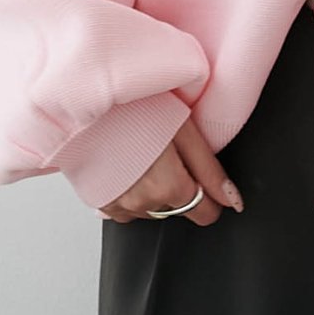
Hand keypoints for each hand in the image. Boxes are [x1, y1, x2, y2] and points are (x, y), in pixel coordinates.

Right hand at [98, 116, 243, 224]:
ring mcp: (118, 205)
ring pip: (152, 210)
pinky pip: (125, 209)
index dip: (211, 195)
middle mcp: (142, 204)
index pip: (205, 213)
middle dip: (180, 187)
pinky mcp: (98, 201)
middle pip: (178, 209)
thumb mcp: (182, 128)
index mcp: (168, 188)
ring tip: (144, 154)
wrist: (82, 100)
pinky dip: (131, 192)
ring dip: (154, 191)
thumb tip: (231, 198)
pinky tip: (126, 165)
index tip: (205, 177)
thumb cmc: (131, 106)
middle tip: (167, 151)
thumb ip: (209, 169)